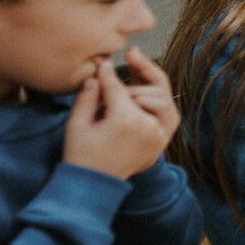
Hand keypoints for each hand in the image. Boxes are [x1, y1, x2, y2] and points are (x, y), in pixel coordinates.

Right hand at [62, 56, 178, 179]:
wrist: (95, 184)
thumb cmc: (81, 154)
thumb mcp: (77, 124)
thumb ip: (88, 96)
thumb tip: (99, 71)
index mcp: (126, 122)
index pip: (118, 88)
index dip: (108, 73)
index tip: (102, 62)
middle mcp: (149, 127)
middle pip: (147, 89)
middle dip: (132, 77)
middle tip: (124, 59)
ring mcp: (159, 134)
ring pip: (163, 97)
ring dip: (148, 84)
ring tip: (134, 68)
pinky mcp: (163, 139)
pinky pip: (167, 111)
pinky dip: (158, 97)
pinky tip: (144, 84)